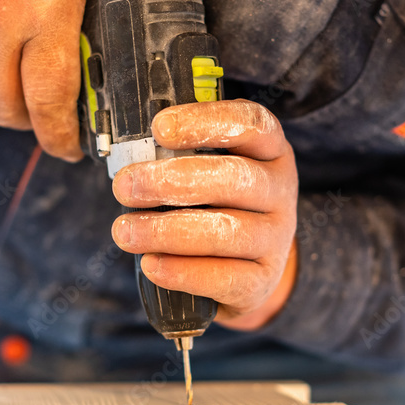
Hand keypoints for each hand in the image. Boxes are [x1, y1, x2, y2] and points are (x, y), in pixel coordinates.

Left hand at [111, 100, 298, 330]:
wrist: (246, 267)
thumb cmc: (217, 205)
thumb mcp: (208, 169)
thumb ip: (178, 156)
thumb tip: (131, 157)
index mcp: (269, 150)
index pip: (251, 125)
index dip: (206, 123)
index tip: (159, 128)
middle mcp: (280, 191)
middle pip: (234, 179)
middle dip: (171, 181)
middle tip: (124, 186)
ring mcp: (276, 239)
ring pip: (225, 232)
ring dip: (166, 231)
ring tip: (125, 231)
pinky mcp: (262, 282)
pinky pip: (224, 278)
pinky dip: (182, 271)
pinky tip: (150, 264)